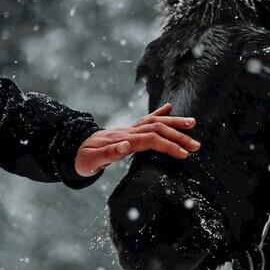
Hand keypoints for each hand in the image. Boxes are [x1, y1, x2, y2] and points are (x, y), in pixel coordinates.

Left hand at [74, 103, 200, 176]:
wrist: (72, 149)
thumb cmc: (82, 159)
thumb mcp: (90, 161)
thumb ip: (107, 154)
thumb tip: (126, 146)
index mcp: (123, 140)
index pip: (150, 140)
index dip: (168, 145)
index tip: (184, 154)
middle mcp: (128, 132)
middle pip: (158, 129)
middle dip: (178, 136)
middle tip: (196, 146)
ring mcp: (129, 129)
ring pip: (155, 122)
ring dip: (175, 123)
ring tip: (192, 124)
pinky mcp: (128, 130)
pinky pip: (146, 119)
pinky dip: (159, 113)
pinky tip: (170, 108)